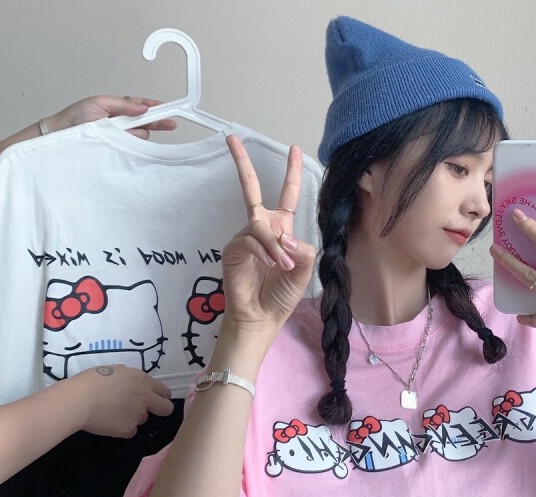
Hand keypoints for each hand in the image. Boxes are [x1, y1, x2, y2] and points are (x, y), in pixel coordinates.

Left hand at [44, 95, 176, 138]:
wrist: (61, 134)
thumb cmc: (76, 117)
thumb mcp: (99, 103)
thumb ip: (122, 104)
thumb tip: (141, 107)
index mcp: (119, 109)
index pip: (143, 108)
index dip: (157, 109)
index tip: (170, 111)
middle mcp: (123, 124)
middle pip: (147, 123)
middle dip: (154, 122)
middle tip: (169, 124)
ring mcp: (121, 137)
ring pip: (140, 136)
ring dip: (134, 134)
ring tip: (118, 132)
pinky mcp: (117, 150)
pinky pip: (132, 148)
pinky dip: (130, 145)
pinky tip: (124, 143)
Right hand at [69, 365, 173, 437]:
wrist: (79, 400)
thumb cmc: (92, 381)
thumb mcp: (115, 370)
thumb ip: (130, 377)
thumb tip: (133, 383)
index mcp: (143, 381)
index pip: (165, 391)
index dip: (161, 396)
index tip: (155, 399)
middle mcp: (145, 398)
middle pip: (166, 409)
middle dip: (160, 410)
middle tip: (147, 410)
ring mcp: (138, 415)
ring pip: (143, 419)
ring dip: (134, 417)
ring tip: (114, 412)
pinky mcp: (128, 429)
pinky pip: (130, 431)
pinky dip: (122, 428)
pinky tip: (110, 422)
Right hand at [221, 135, 315, 339]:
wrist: (262, 318)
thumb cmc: (281, 295)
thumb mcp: (304, 268)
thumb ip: (302, 246)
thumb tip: (283, 234)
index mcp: (280, 230)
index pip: (288, 196)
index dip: (291, 172)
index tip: (293, 147)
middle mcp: (260, 228)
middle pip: (251, 189)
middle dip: (242, 163)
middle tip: (232, 138)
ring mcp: (244, 238)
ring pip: (260, 224)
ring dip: (275, 244)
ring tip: (284, 264)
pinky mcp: (232, 250)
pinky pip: (250, 239)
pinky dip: (265, 250)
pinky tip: (272, 264)